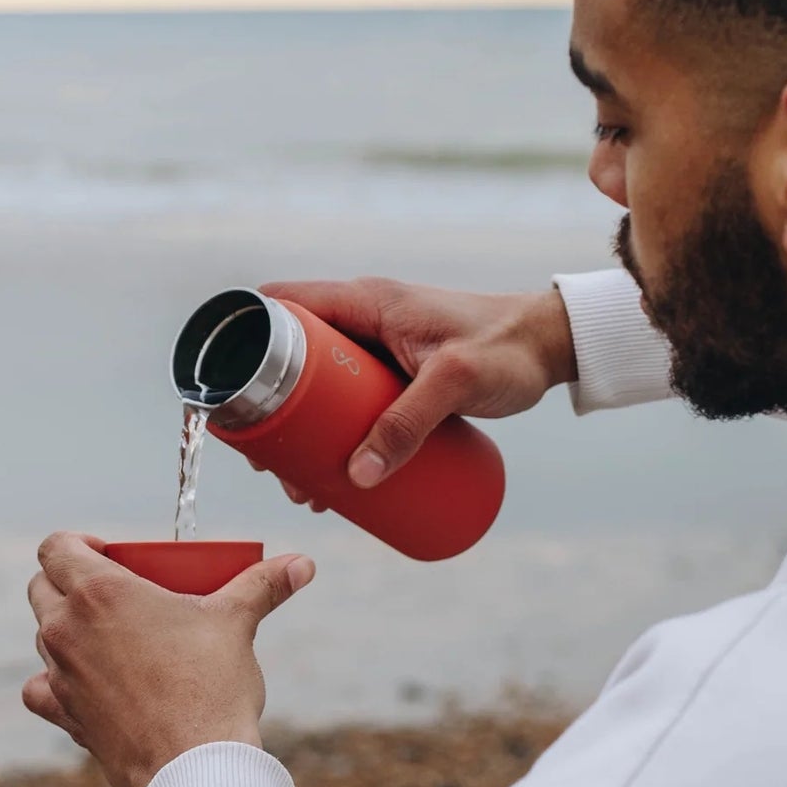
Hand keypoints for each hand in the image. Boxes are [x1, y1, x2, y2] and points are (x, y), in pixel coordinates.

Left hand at [22, 532, 315, 786]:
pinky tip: (86, 680)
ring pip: (44, 635)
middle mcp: (67, 629)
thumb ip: (265, 584)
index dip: (78, 543)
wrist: (194, 768)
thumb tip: (302, 564)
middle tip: (116, 590)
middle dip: (70, 580)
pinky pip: (40, 689)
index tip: (111, 554)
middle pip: (42, 586)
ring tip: (113, 634)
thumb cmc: (211, 686)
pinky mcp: (65, 716)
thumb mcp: (237, 622)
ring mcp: (61, 674)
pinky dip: (55, 680)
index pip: (56, 547)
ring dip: (68, 627)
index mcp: (100, 592)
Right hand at [258, 277, 575, 495]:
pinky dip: (337, 437)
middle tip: (268, 463)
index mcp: (366, 301)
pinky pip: (352, 404)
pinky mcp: (399, 375)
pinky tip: (338, 479)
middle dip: (276, 412)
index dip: (248, 339)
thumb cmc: (508, 347)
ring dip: (305, 435)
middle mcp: (365, 319)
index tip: (234, 390)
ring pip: (322, 390)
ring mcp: (381, 348)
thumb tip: (360, 477)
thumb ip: (409, 424)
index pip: (286, 304)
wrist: (553, 345)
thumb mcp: (455, 383)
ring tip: (302, 485)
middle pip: (294, 360)